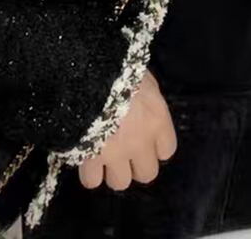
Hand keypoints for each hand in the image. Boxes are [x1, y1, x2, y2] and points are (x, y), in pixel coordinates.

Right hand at [77, 68, 177, 190]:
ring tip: (102, 154)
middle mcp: (141, 142)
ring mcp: (116, 153)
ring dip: (112, 171)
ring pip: (120, 182)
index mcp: (157, 119)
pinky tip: (83, 155)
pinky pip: (91, 181)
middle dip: (135, 164)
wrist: (90, 72)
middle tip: (123, 150)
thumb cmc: (120, 67)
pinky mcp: (91, 158)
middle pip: (147, 173)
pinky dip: (88, 171)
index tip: (144, 139)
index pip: (166, 150)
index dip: (154, 147)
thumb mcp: (143, 80)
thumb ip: (146, 100)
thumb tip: (141, 107)